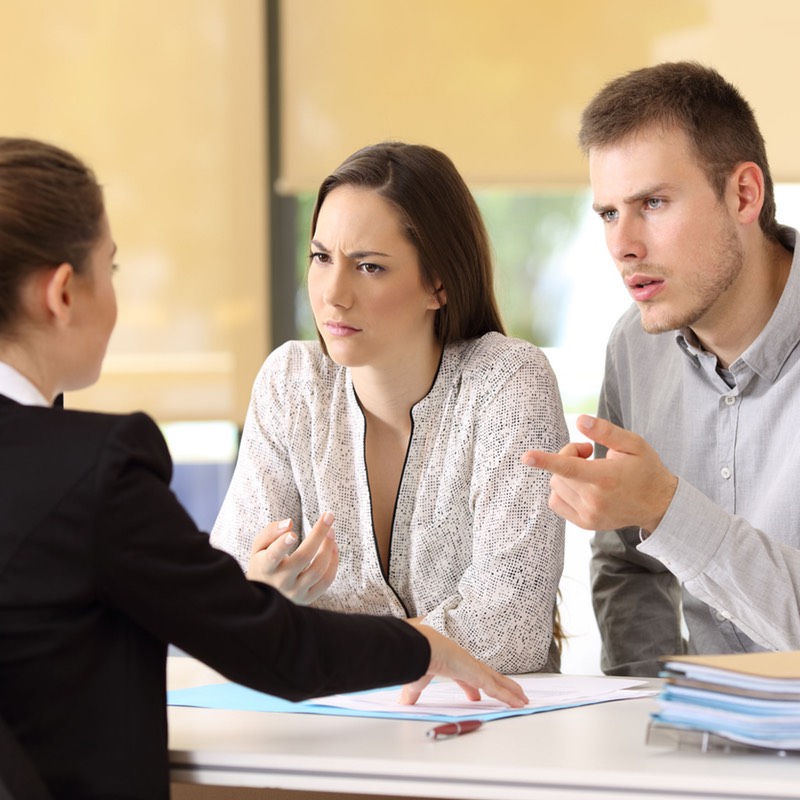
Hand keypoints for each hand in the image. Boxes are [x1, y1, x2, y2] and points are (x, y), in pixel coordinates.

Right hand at [247, 512, 338, 604]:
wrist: (264, 597)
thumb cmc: (262, 564)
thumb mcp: (259, 546)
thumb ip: (271, 532)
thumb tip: (288, 523)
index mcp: (264, 568)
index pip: (273, 556)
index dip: (282, 545)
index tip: (293, 534)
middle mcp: (281, 582)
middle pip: (303, 558)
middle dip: (318, 535)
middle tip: (328, 517)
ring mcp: (295, 592)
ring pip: (318, 569)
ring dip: (328, 547)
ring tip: (331, 531)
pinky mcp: (308, 598)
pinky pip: (326, 581)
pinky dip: (333, 562)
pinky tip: (333, 547)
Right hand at [399, 622, 527, 707]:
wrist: (423, 647)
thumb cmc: (420, 657)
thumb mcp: (417, 681)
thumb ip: (412, 693)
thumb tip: (403, 702)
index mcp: (453, 664)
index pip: (466, 677)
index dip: (472, 687)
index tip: (475, 695)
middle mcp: (466, 664)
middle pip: (488, 677)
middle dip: (499, 686)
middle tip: (510, 694)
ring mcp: (474, 668)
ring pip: (497, 681)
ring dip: (510, 690)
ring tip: (522, 698)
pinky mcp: (478, 674)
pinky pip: (497, 688)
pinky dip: (509, 696)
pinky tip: (518, 702)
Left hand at [521, 414, 677, 533]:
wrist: (659, 504)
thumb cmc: (645, 469)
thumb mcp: (633, 444)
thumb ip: (605, 431)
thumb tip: (580, 420)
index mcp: (605, 478)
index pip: (569, 468)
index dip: (546, 460)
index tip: (526, 457)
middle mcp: (594, 500)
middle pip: (558, 472)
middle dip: (568, 456)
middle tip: (588, 453)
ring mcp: (589, 515)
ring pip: (555, 486)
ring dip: (564, 474)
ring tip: (589, 469)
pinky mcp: (585, 524)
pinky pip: (556, 502)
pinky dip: (562, 490)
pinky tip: (582, 486)